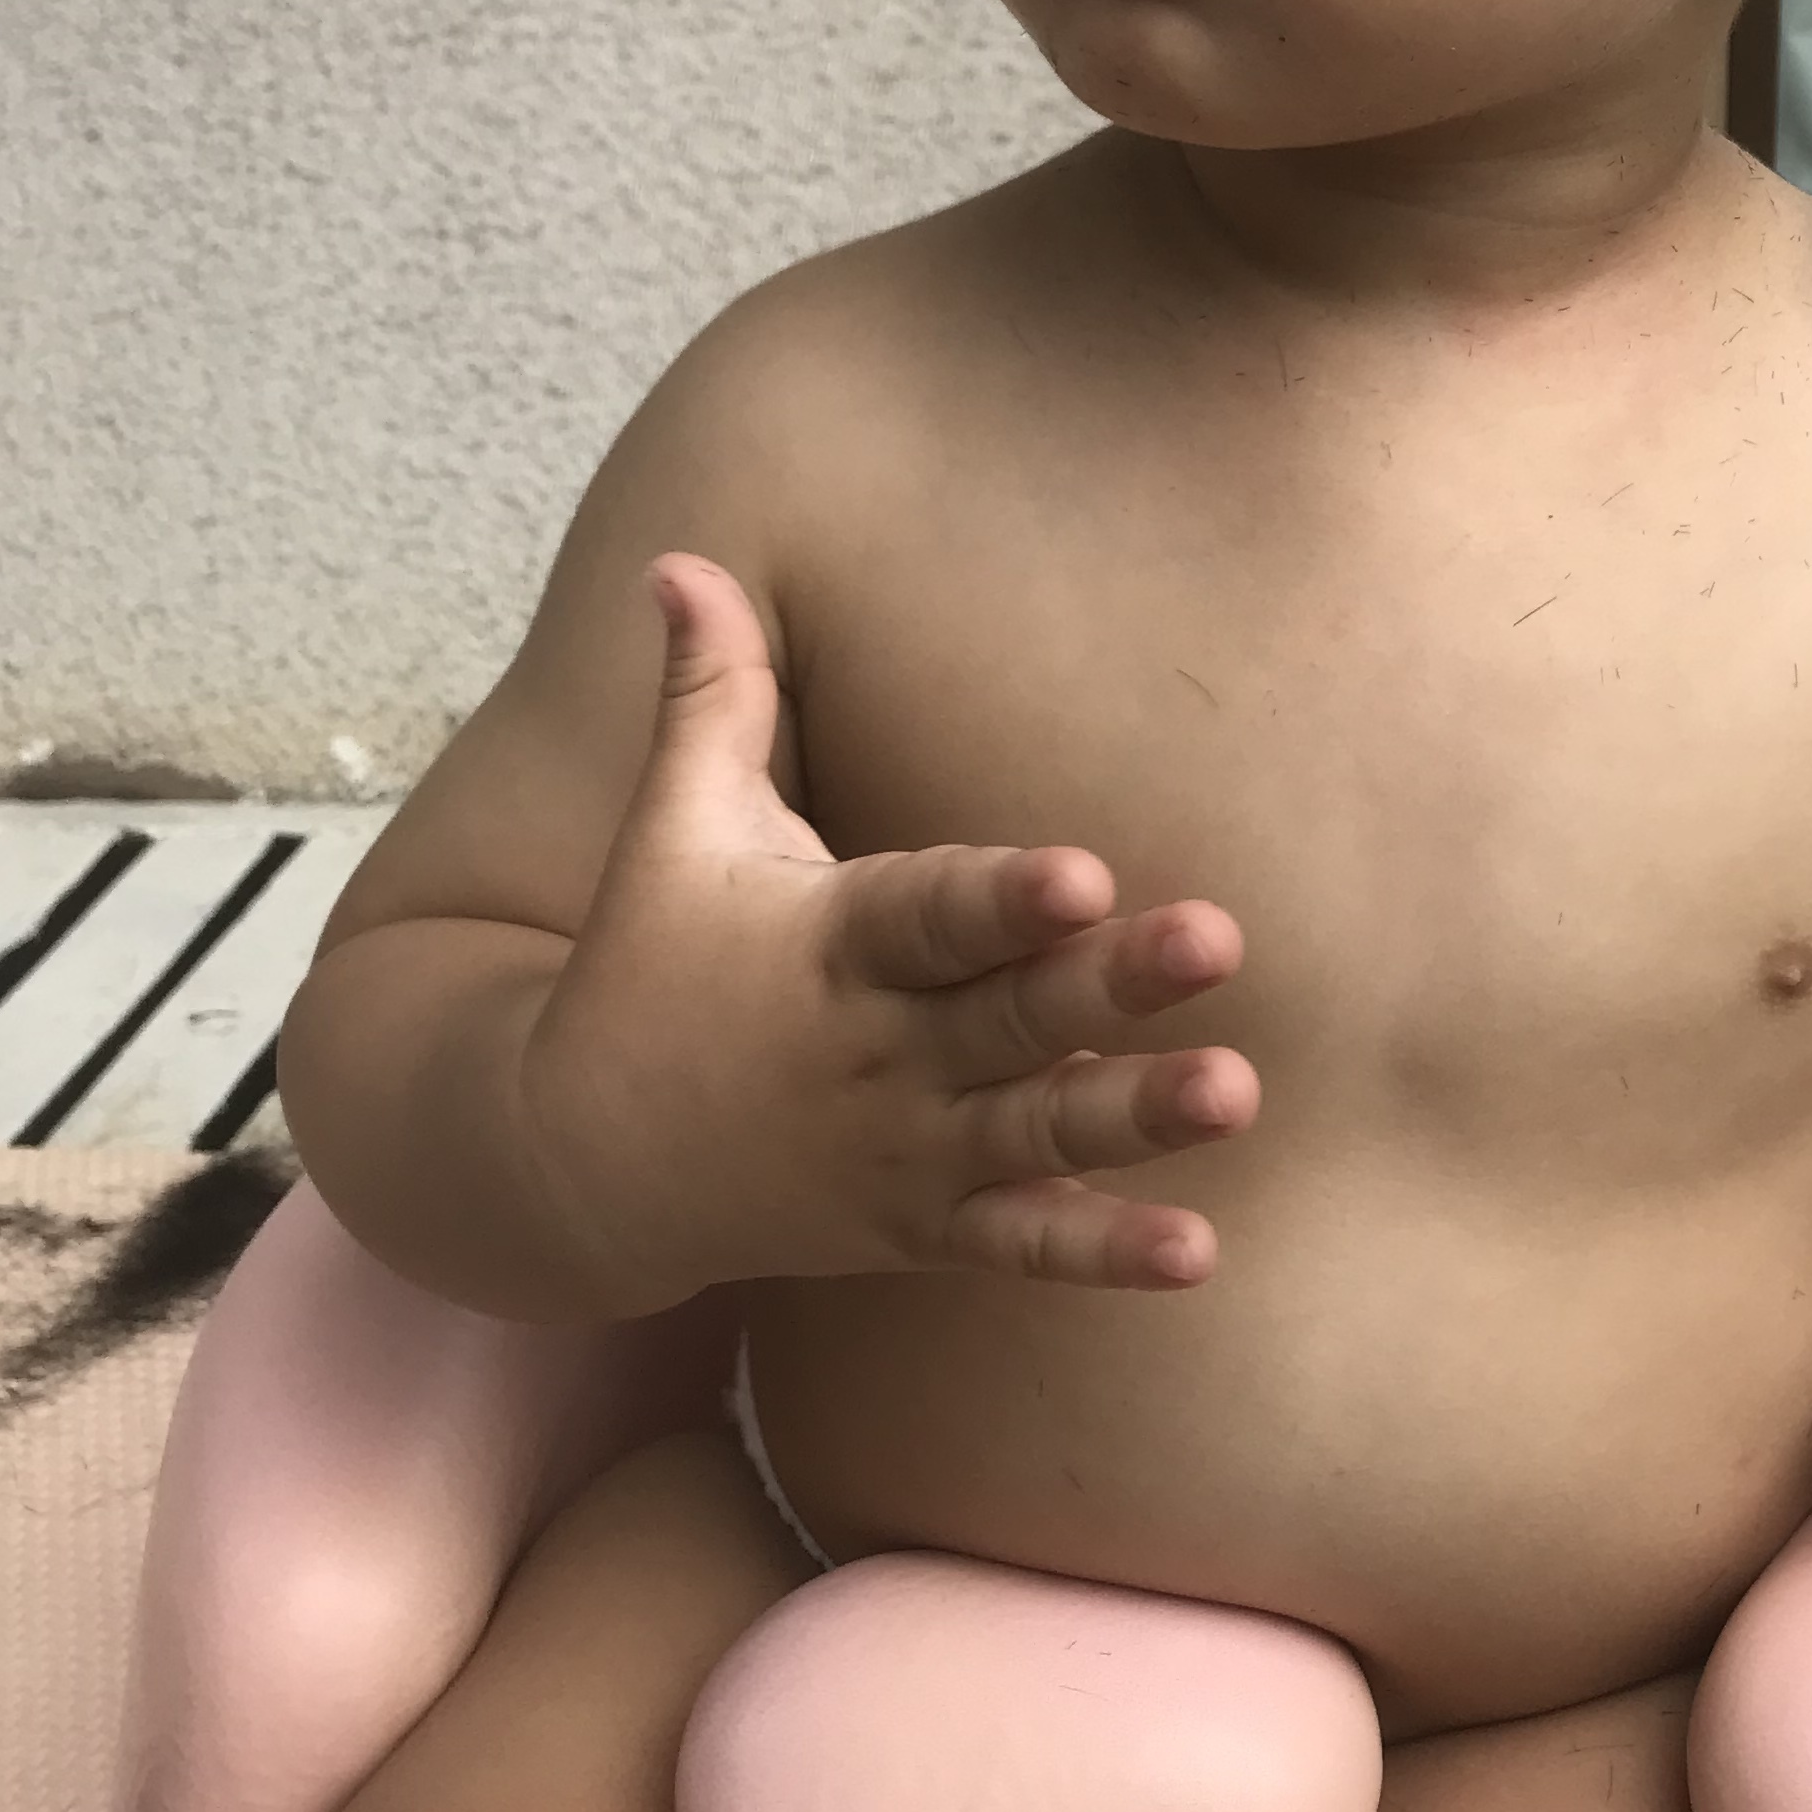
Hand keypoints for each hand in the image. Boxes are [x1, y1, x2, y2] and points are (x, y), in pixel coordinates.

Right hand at [514, 553, 1257, 1307]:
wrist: (575, 1167)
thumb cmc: (646, 961)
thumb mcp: (671, 825)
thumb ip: (708, 692)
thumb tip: (676, 558)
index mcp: (827, 944)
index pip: (926, 914)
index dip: (1002, 898)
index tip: (1084, 873)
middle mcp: (875, 1052)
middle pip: (1008, 1017)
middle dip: (1109, 986)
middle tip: (1216, 943)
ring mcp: (903, 1151)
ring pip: (1033, 1134)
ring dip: (1135, 1116)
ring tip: (1236, 1092)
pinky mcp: (920, 1226)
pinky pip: (1018, 1244)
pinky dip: (1100, 1252)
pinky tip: (1197, 1253)